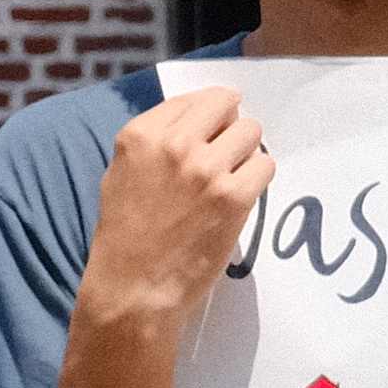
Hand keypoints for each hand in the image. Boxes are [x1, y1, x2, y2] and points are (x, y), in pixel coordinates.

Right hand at [80, 87, 271, 338]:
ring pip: (252, 132)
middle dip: (230, 126)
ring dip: (247, 153)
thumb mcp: (122, 174)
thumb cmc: (125, 236)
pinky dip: (258, 179)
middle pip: (227, 106)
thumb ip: (155, 142)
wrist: (133, 289)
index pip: (194, 99)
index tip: (211, 132)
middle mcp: (174, 144)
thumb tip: (195, 121)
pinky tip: (240, 197)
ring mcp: (205, 169)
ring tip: (231, 179)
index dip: (208, 115)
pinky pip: (266, 166)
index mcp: (140, 134)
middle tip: (225, 154)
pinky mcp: (233, 197)